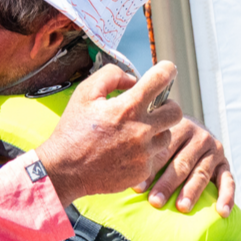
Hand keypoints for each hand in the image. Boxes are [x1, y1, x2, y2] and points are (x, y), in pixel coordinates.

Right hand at [36, 61, 181, 206]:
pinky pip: (154, 156)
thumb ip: (111, 76)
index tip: (167, 70)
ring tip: (135, 132)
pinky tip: (126, 151)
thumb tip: (133, 79)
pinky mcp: (142, 171)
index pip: (161, 79)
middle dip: (166, 105)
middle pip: (176, 111)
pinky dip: (144, 151)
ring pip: (167, 136)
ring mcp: (144, 153)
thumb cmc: (73, 130)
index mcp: (128, 108)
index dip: (167, 70)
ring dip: (156, 130)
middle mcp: (141, 130)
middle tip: (153, 107)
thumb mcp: (85, 93)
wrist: (64, 170)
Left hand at [132, 116, 234, 217]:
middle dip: (167, 184)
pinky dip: (227, 196)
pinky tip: (221, 212)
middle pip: (181, 163)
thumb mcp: (157, 134)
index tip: (136, 188)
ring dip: (191, 192)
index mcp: (178, 125)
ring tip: (181, 207)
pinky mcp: (225, 163)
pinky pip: (228, 181)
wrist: (192, 127)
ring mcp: (214, 149)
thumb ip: (144, 144)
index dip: (149, 170)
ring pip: (201, 173)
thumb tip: (120, 168)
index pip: (163, 150)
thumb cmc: (165, 136)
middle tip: (155, 201)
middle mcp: (199, 136)